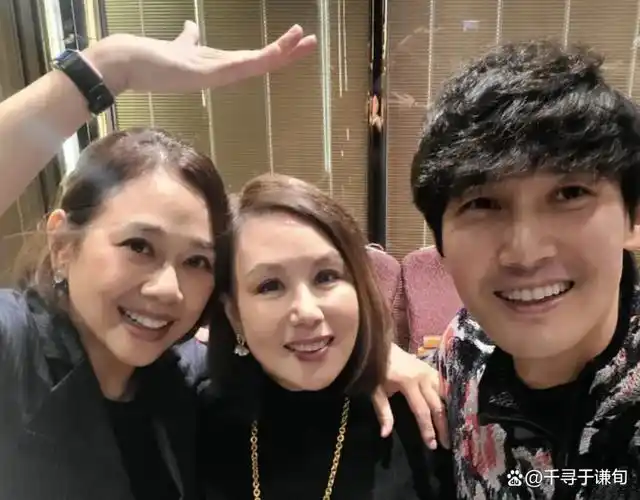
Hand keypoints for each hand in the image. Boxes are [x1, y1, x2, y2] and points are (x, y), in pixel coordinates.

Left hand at [85, 21, 316, 94]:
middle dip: (287, 52)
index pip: (253, 56)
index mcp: (217, 63)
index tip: (293, 39)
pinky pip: (240, 65)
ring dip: (282, 52)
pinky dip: (260, 58)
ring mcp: (217, 72)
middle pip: (261, 60)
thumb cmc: (152, 57)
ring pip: (257, 62)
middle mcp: (222, 69)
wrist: (128, 63)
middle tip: (313, 43)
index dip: (274, 50)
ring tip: (304, 41)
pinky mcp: (209, 74)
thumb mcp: (179, 44)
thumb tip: (192, 28)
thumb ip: (188, 39)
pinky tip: (275, 52)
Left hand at [372, 344, 448, 449]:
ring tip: (455, 427)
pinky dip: (450, 397)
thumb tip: (385, 435)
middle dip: (443, 425)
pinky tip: (455, 408)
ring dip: (450, 411)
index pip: (422, 411)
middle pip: (437, 405)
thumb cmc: (376, 369)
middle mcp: (423, 377)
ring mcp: (429, 371)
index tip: (433, 445)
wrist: (379, 346)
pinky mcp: (431, 368)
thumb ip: (383, 412)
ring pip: (445, 394)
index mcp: (409, 383)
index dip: (428, 429)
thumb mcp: (376, 391)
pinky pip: (444, 384)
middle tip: (447, 443)